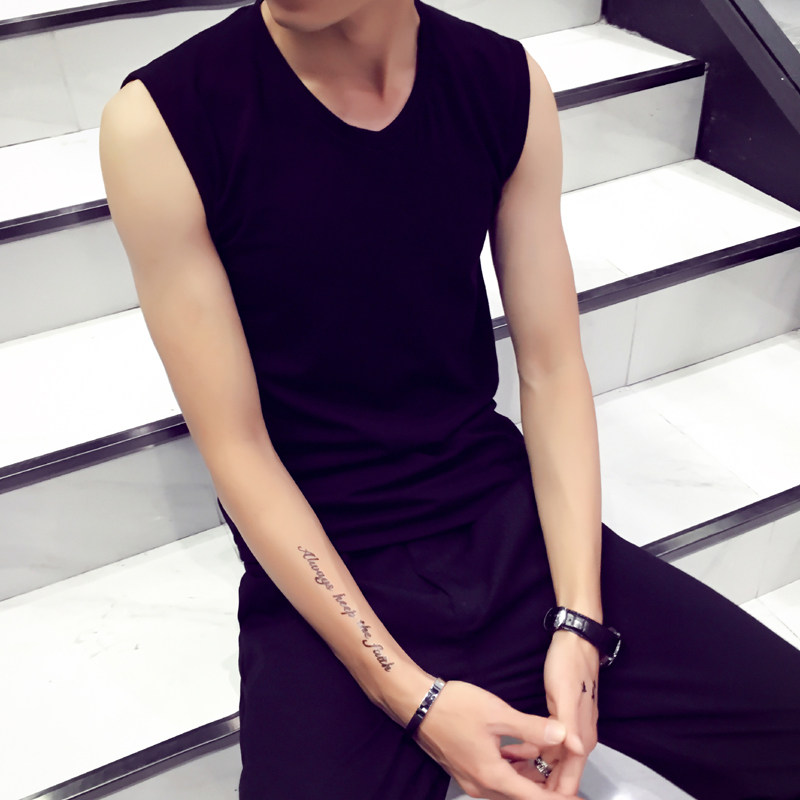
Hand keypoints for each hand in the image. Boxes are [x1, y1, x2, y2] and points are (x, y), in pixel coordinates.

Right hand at [412, 679, 581, 798]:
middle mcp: (481, 785)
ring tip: (551, 758)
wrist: (417, 703)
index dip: (558, 798)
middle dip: (547, 787)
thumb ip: (531, 727)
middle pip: (522, 795)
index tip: (577, 799)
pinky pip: (498, 774)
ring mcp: (471, 777)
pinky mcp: (466, 766)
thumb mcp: (497, 714)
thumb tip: (561, 735)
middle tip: (566, 775)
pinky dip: (515, 765)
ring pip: (510, 785)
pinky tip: (526, 748)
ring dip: (531, 774)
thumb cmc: (453, 707)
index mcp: (491, 776)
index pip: (534, 798)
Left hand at [501, 632, 599, 794]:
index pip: (569, 780)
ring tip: (507, 775)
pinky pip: (546, 746)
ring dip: (532, 771)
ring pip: (551, 762)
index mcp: (581, 737)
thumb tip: (576, 751)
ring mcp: (570, 729)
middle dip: (539, 787)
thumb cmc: (570, 664)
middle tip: (511, 790)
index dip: (553, 797)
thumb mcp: (566, 694)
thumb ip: (569, 724)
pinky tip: (513, 753)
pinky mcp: (561, 718)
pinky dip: (531, 753)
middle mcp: (579, 738)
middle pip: (560, 776)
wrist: (575, 640)